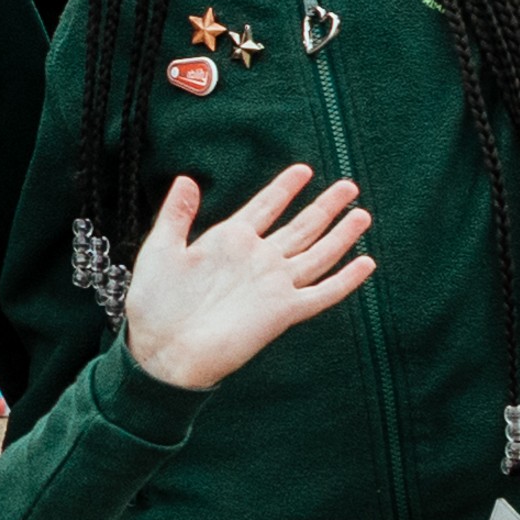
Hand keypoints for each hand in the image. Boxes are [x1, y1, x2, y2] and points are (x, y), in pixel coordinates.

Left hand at [115, 165, 383, 395]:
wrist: (162, 349)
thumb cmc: (155, 304)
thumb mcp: (161, 249)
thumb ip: (176, 214)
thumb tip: (187, 178)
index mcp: (229, 240)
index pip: (265, 206)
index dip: (284, 188)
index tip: (303, 170)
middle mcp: (257, 259)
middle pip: (300, 226)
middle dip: (324, 206)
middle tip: (348, 186)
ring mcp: (273, 284)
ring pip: (317, 253)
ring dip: (340, 234)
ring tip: (361, 214)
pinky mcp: (284, 311)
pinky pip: (323, 293)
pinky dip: (345, 280)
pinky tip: (365, 263)